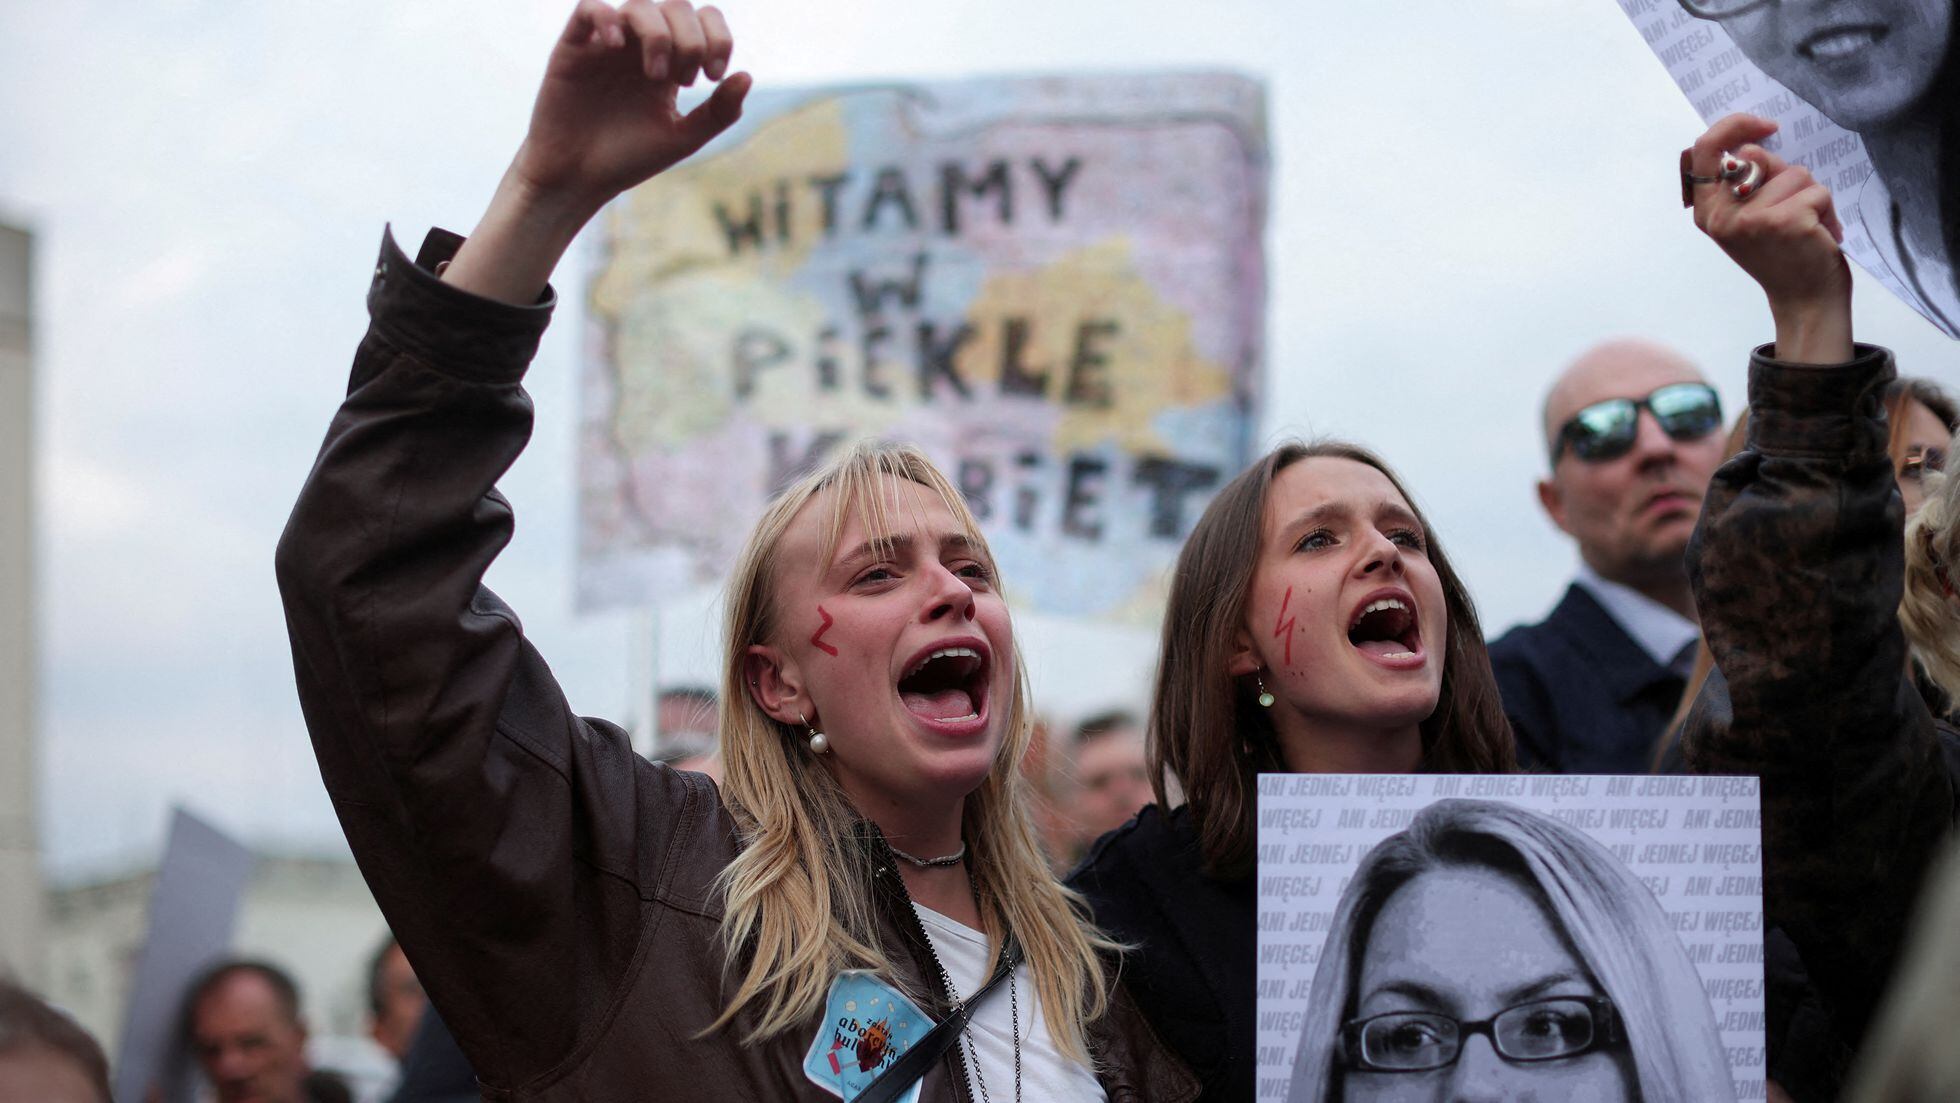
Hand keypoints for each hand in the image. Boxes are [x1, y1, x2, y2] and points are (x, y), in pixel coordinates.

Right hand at [512, 0, 749, 216]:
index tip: (712, 76)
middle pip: (676, 7)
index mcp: (671, 62)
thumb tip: (746, 76)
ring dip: (658, 35)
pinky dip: (607, 18)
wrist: (578, 178)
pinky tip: (617, 46)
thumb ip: (718, 112)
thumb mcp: (682, 139)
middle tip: (684, 81)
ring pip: (638, 5)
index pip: (703, 20)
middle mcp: (640, 47)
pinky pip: (589, 9)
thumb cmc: (628, 159)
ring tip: (657, 76)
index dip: (717, 37)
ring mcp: (607, 44)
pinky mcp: (573, 48)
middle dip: (690, 40)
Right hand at [1687, 113, 1852, 362]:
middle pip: (1760, 158)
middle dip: (1785, 175)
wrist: (1804, 300)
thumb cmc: (1782, 254)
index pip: (1704, 151)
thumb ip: (1746, 181)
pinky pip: (1817, 192)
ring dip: (1812, 196)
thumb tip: (1754, 148)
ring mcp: (1751, 219)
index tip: (1764, 127)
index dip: (1733, 127)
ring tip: (1808, 227)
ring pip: (1795, 174)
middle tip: (1790, 209)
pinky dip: (1827, 211)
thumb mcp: (1749, 216)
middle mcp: (1721, 216)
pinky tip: (1821, 235)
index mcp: (1707, 212)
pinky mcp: (1785, 221)